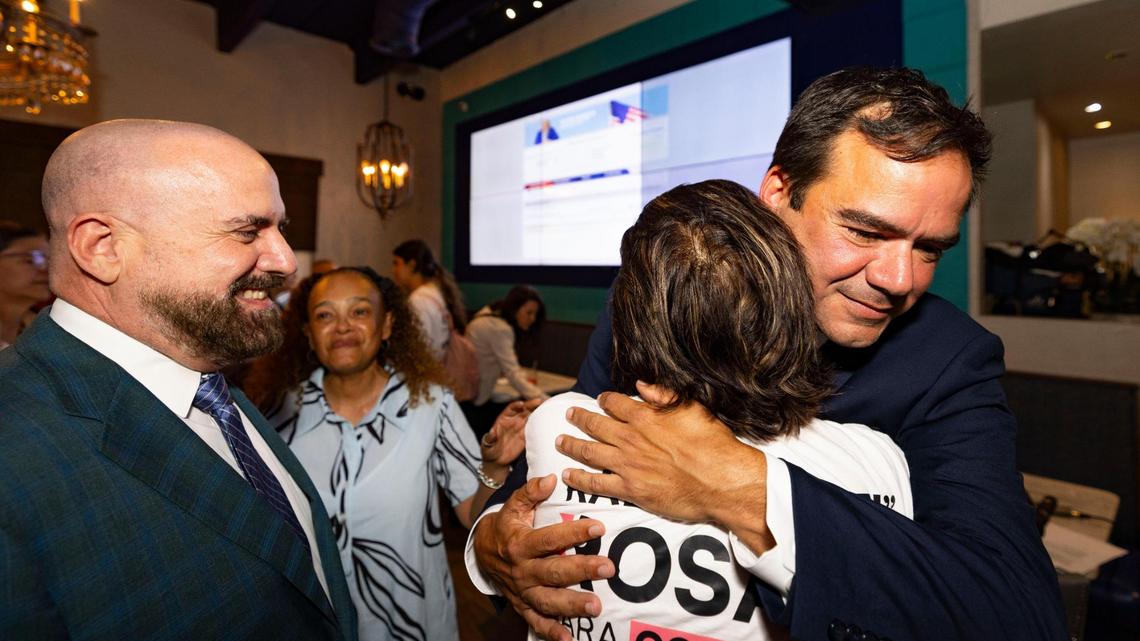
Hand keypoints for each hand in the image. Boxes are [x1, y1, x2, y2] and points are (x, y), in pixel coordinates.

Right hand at [473, 475, 614, 640]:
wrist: (480, 552)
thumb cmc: (506, 526)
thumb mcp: (513, 506)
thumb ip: (530, 492)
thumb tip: (551, 479)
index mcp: (520, 544)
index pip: (550, 538)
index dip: (574, 532)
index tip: (598, 527)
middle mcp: (522, 570)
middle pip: (553, 571)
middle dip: (581, 570)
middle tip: (608, 568)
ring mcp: (523, 591)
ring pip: (548, 600)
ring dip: (572, 605)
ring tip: (596, 606)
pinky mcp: (523, 606)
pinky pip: (536, 622)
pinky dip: (551, 632)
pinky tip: (569, 639)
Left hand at [480, 398, 541, 468]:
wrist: (497, 460)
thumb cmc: (490, 449)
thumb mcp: (488, 444)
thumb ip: (490, 438)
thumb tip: (492, 433)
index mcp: (504, 419)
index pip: (511, 408)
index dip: (517, 405)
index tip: (522, 405)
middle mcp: (514, 420)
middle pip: (524, 409)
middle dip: (532, 405)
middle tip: (540, 401)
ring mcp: (521, 427)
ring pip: (531, 416)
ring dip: (539, 411)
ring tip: (548, 407)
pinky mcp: (526, 435)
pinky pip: (535, 427)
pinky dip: (541, 424)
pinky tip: (547, 421)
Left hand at [560, 381, 775, 552]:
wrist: (721, 481)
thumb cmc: (712, 444)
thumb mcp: (693, 408)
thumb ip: (664, 394)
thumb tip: (640, 384)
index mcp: (645, 417)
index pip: (615, 403)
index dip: (604, 400)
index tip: (599, 399)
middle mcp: (631, 438)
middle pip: (595, 425)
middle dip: (579, 418)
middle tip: (569, 415)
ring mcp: (627, 465)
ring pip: (589, 452)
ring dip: (572, 445)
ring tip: (560, 441)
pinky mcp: (630, 490)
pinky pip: (597, 484)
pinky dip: (579, 478)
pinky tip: (568, 474)